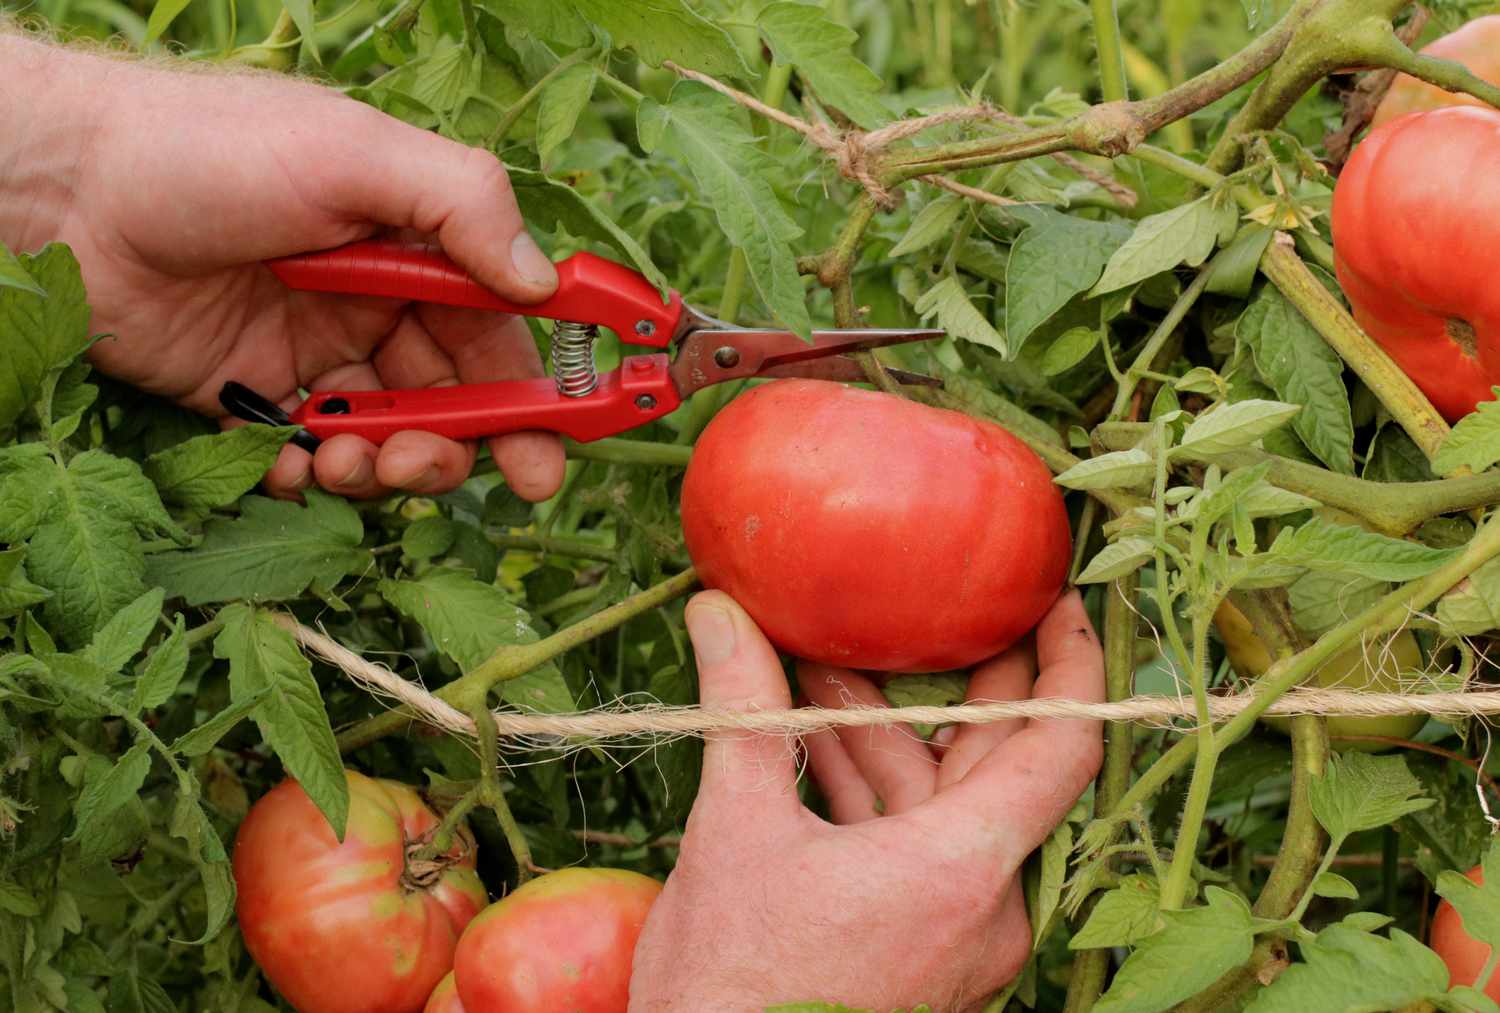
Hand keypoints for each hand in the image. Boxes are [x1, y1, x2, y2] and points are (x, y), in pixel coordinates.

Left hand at [4, 36, 564, 501]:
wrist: (66, 191)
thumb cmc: (213, 151)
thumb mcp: (353, 152)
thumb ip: (461, 205)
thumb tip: (542, 282)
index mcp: (412, 246)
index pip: (498, 330)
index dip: (534, 392)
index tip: (554, 450)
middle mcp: (373, 303)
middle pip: (451, 397)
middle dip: (459, 447)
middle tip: (442, 474)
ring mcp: (313, 353)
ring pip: (386, 437)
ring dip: (386, 466)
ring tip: (348, 462)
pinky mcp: (251, 397)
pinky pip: (308, 457)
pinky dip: (311, 476)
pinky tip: (289, 464)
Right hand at [630, 590, 1104, 1011]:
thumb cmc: (732, 985)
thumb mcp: (736, 830)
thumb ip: (744, 710)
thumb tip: (716, 609)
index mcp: (962, 869)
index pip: (1060, 745)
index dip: (1071, 662)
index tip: (1059, 602)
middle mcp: (985, 907)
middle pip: (997, 766)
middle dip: (955, 683)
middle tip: (935, 610)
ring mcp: (958, 938)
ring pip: (941, 808)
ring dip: (886, 741)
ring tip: (818, 676)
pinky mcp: (925, 954)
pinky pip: (918, 852)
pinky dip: (874, 799)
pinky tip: (814, 750)